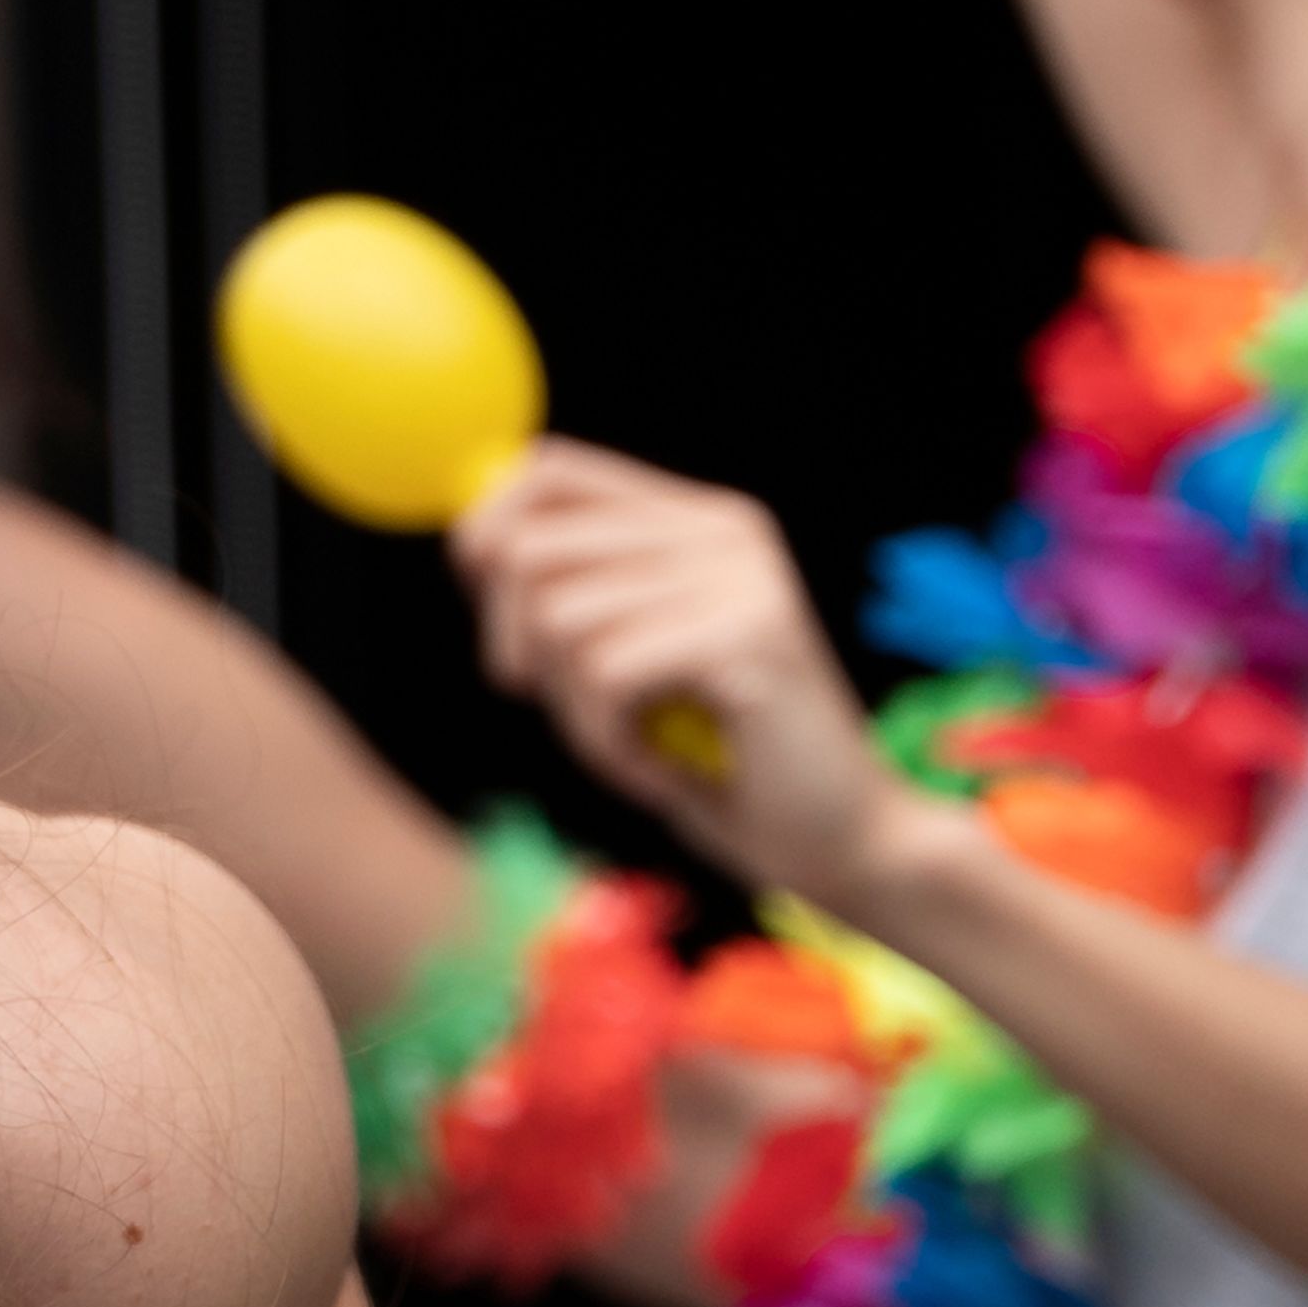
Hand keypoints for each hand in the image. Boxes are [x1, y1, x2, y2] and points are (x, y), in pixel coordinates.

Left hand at [454, 444, 914, 906]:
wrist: (835, 836)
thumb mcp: (619, 663)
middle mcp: (720, 529)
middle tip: (575, 713)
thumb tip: (472, 540)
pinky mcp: (748, 634)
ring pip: (559, 619)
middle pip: (530, 551)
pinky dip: (610, 742)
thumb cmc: (712, 759)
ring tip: (635, 744)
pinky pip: (606, 674)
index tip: (494, 618)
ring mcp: (740, 576)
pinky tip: (663, 767)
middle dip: (514, 649)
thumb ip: (564, 594)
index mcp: (693, 520)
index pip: (548, 470)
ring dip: (574, 714)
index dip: (486, 535)